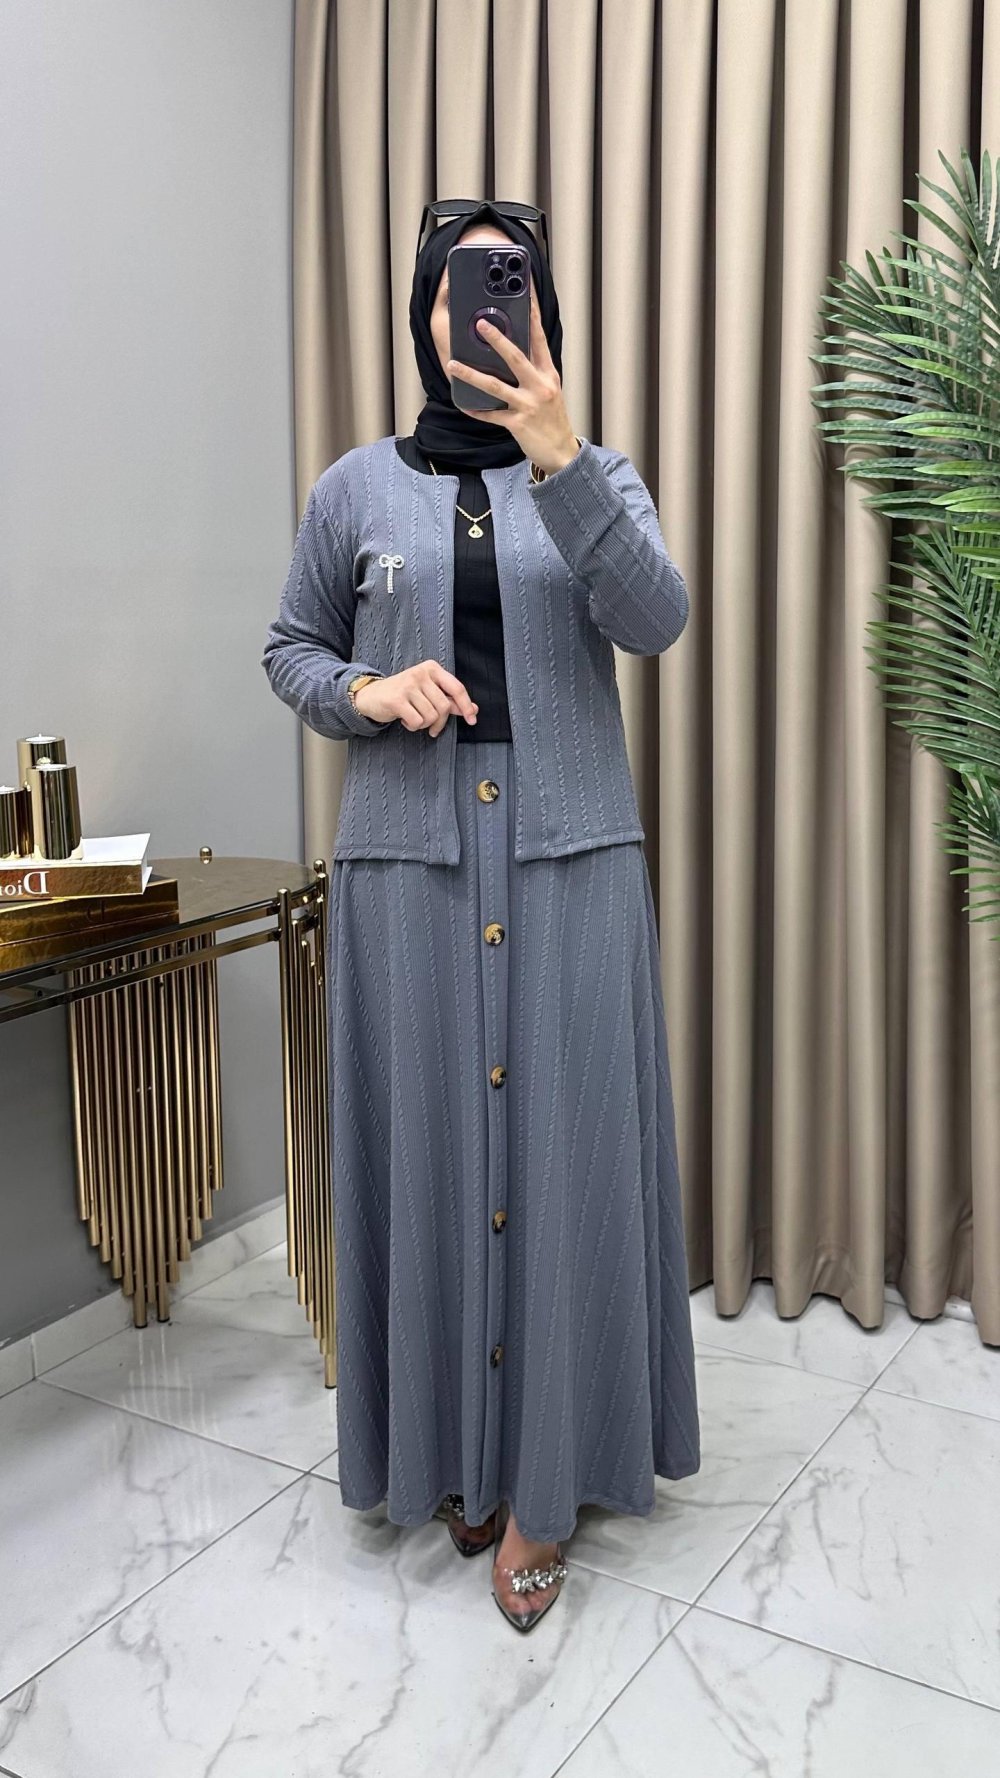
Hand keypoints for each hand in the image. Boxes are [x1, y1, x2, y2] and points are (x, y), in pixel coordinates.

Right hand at [354, 661, 477, 737]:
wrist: (371, 695)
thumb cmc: (403, 694)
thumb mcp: (428, 693)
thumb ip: (450, 700)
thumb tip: (474, 709)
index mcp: (432, 668)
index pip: (457, 688)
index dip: (466, 705)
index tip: (472, 719)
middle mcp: (421, 673)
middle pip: (444, 707)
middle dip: (439, 722)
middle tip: (431, 727)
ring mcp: (408, 685)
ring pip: (431, 716)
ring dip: (424, 724)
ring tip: (413, 718)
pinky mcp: (397, 699)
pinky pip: (417, 721)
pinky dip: (413, 726)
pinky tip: (404, 720)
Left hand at [446, 289, 579, 476]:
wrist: (562, 452)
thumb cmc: (553, 420)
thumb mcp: (550, 391)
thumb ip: (534, 372)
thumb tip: (511, 353)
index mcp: (548, 375)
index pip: (539, 340)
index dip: (532, 317)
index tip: (525, 296)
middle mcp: (539, 387)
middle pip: (516, 358)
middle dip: (497, 339)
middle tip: (481, 324)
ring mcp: (528, 405)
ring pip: (495, 386)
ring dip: (471, 374)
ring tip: (453, 364)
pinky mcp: (517, 423)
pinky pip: (491, 415)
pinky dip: (476, 411)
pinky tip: (463, 405)